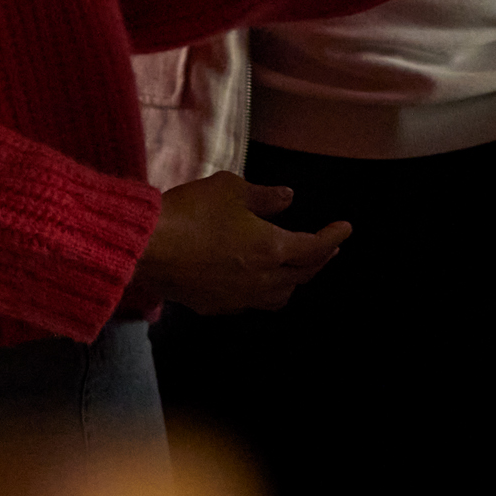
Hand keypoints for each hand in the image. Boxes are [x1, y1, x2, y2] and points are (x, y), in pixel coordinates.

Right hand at [126, 172, 349, 313]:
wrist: (148, 248)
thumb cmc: (192, 212)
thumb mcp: (231, 190)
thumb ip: (264, 196)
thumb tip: (288, 198)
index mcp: (272, 248)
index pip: (314, 247)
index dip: (333, 237)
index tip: (347, 229)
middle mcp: (261, 279)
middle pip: (302, 275)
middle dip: (319, 260)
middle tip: (328, 247)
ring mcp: (238, 298)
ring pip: (279, 296)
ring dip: (294, 280)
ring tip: (296, 267)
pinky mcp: (214, 306)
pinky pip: (250, 302)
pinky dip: (263, 290)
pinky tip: (255, 280)